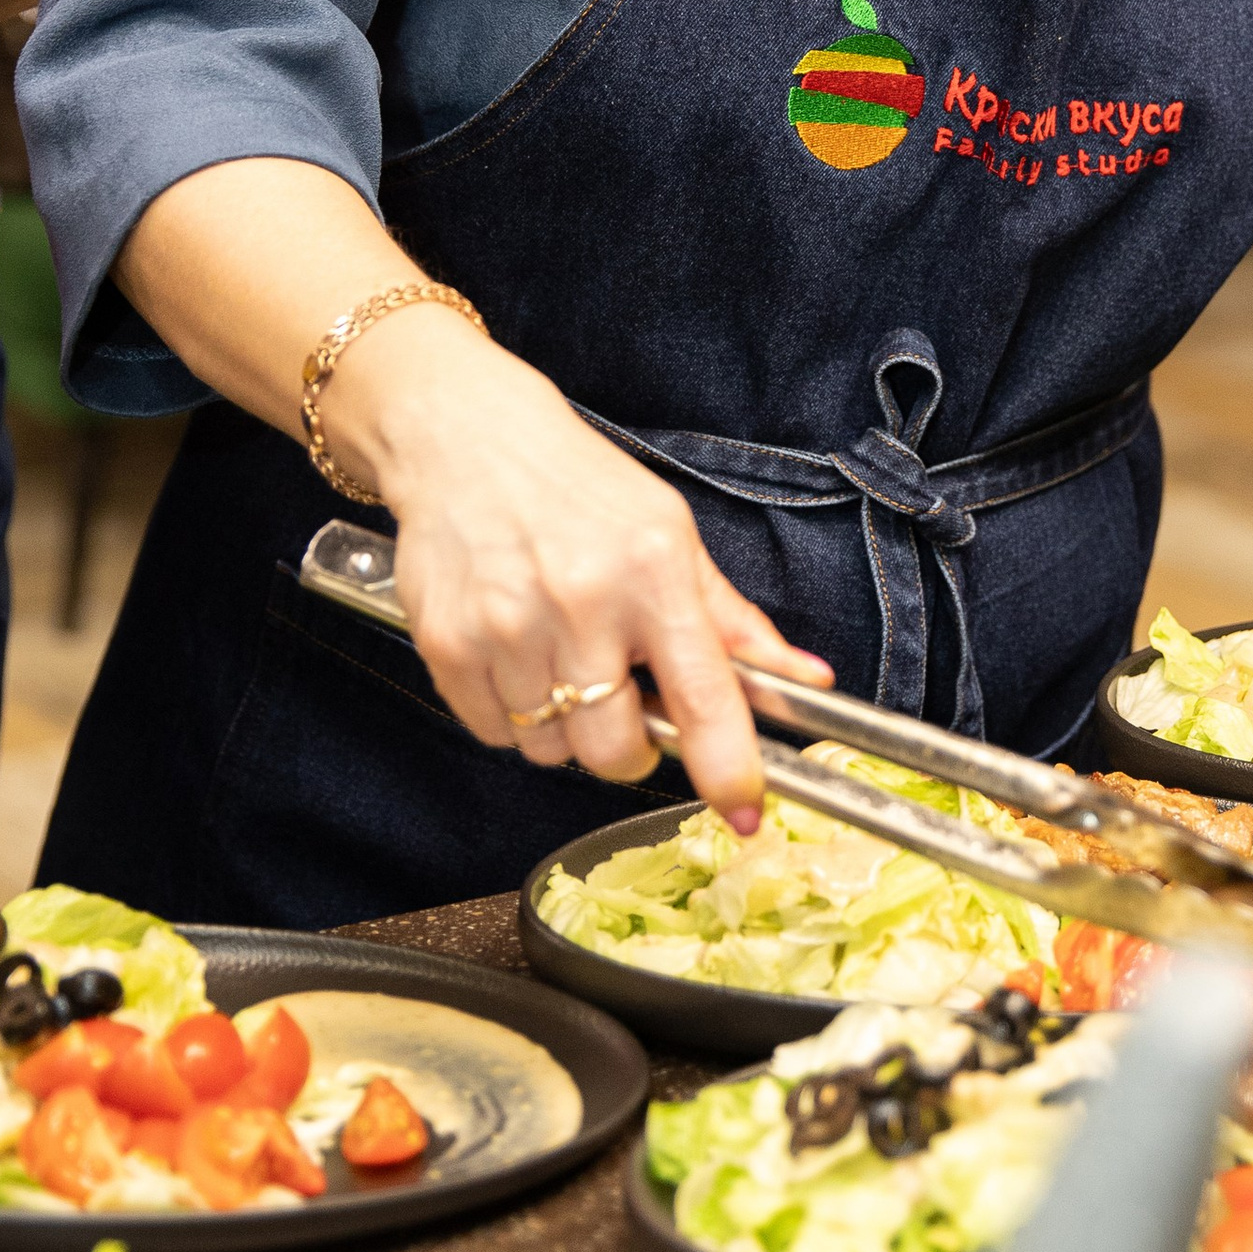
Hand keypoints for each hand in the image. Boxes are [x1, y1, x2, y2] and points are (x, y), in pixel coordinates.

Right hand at [322, 304, 829, 817]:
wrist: (464, 440)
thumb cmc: (577, 486)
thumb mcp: (671, 534)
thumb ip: (732, 621)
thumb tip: (805, 680)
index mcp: (652, 572)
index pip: (703, 696)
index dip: (729, 768)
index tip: (746, 811)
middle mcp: (581, 601)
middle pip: (615, 749)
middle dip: (630, 747)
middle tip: (625, 701)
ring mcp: (507, 626)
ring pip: (551, 750)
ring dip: (567, 729)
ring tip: (564, 661)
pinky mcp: (447, 644)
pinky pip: (494, 734)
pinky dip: (513, 717)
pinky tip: (519, 657)